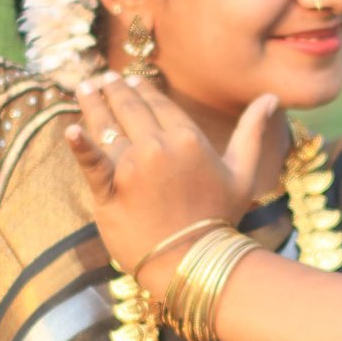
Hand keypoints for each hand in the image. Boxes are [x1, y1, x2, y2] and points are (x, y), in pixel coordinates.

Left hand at [66, 72, 281, 291]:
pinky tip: (69, 129)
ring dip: (93, 103)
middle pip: (129, 109)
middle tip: (101, 79)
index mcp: (186, 138)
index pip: (157, 104)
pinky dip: (79, 145)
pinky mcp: (109, 191)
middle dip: (113, 90)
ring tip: (84, 88)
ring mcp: (130, 167)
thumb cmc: (220, 218)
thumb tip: (272, 97)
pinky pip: (90, 163)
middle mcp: (156, 146)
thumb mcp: (243, 172)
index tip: (130, 79)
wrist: (194, 261)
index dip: (142, 89)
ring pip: (106, 127)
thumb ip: (252, 131)